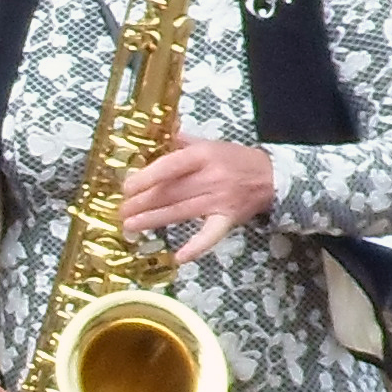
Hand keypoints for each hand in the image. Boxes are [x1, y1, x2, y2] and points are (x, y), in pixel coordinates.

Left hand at [115, 135, 278, 261]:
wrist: (270, 176)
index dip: (147, 178)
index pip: (170, 167)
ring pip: (181, 212)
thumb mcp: (209, 143)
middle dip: (143, 203)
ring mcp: (220, 200)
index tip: (127, 188)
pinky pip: (210, 236)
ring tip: (131, 226)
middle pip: (171, 192)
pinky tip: (178, 257)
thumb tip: (156, 135)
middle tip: (121, 212)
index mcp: (203, 155)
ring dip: (154, 220)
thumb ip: (182, 142)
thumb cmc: (235, 159)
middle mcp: (211, 177)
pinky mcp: (228, 220)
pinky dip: (196, 247)